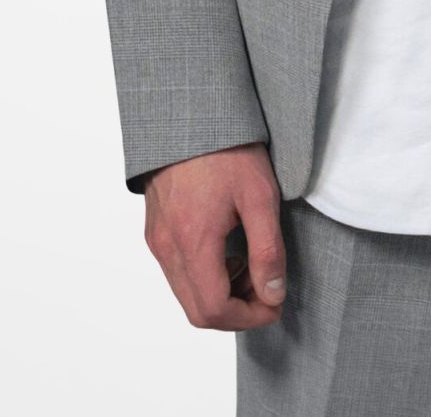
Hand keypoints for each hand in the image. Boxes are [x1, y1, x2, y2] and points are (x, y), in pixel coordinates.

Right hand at [142, 142, 287, 329]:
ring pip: (185, 294)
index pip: (214, 309)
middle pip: (197, 310)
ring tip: (251, 266)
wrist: (190, 111)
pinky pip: (177, 272)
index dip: (249, 317)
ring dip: (220, 295)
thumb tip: (273, 293)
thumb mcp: (259, 195)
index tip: (275, 303)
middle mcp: (167, 247)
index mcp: (192, 241)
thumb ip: (267, 250)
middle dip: (236, 311)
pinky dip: (204, 276)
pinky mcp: (155, 229)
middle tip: (266, 290)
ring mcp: (157, 239)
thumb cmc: (226, 147)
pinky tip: (228, 251)